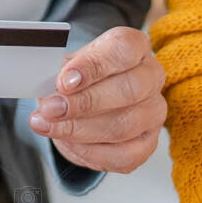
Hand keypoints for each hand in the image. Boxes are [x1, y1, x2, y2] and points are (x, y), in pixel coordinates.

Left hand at [28, 26, 165, 173]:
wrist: (84, 101)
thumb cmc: (79, 78)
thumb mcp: (65, 66)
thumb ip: (58, 74)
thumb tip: (47, 90)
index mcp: (134, 46)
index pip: (123, 50)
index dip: (94, 66)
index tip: (65, 81)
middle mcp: (151, 76)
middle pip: (129, 90)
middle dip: (85, 103)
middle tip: (52, 109)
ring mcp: (154, 111)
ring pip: (124, 125)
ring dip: (81, 130)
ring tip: (49, 127)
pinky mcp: (148, 143)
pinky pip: (124, 156)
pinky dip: (91, 152)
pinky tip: (69, 143)